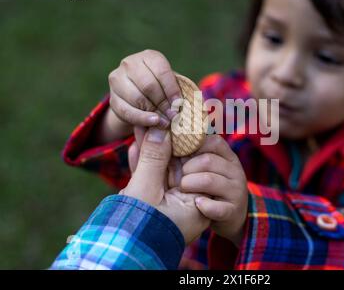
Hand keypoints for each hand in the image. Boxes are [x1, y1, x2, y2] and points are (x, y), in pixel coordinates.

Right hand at [108, 49, 181, 127]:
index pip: (161, 72)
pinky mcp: (113, 98)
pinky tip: (153, 122)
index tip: (179, 104)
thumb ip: (173, 93)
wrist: (139, 95)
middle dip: (163, 103)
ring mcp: (118, 80)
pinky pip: (127, 111)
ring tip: (165, 121)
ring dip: (153, 112)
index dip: (172, 90)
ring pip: (137, 98)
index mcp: (149, 57)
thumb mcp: (169, 85)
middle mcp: (130, 64)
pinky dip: (142, 119)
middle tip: (173, 115)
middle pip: (148, 86)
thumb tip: (177, 109)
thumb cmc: (161, 88)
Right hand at [120, 127, 208, 244]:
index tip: (177, 125)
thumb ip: (154, 159)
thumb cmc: (138, 228)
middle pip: (175, 167)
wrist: (115, 255)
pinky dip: (140, 166)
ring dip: (149, 151)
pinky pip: (148, 181)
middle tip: (158, 122)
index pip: (193, 166)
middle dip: (164, 144)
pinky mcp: (150, 206)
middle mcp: (182, 205)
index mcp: (194, 205)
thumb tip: (159, 130)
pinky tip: (134, 148)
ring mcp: (166, 206)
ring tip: (142, 128)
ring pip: (159, 172)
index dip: (184, 143)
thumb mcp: (146, 190)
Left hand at [179, 135, 247, 246]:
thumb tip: (163, 133)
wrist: (227, 220)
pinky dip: (203, 205)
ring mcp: (236, 191)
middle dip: (187, 168)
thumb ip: (188, 152)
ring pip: (209, 180)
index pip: (213, 140)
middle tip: (178, 176)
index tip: (177, 153)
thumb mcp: (201, 168)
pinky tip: (196, 204)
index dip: (192, 145)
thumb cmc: (206, 189)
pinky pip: (216, 207)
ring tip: (182, 190)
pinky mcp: (233, 211)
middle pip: (207, 160)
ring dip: (190, 185)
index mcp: (227, 156)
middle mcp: (235, 171)